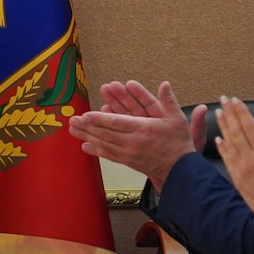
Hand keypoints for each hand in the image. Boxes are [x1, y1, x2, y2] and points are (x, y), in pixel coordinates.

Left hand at [67, 80, 195, 188]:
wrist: (181, 170)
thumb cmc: (179, 143)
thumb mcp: (177, 119)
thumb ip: (169, 101)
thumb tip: (165, 84)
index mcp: (143, 129)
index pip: (117, 122)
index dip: (99, 119)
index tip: (86, 114)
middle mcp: (133, 142)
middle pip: (105, 133)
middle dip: (87, 126)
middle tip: (72, 120)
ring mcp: (129, 154)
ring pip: (104, 144)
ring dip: (87, 136)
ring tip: (73, 130)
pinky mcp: (128, 162)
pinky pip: (109, 155)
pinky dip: (96, 151)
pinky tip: (85, 146)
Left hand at [213, 97, 253, 234]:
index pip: (249, 126)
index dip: (241, 112)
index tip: (235, 100)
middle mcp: (249, 158)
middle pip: (236, 130)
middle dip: (229, 113)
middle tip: (222, 99)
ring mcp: (240, 168)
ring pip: (229, 142)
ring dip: (223, 126)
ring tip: (218, 113)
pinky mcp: (236, 177)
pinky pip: (227, 158)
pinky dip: (222, 146)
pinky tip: (219, 138)